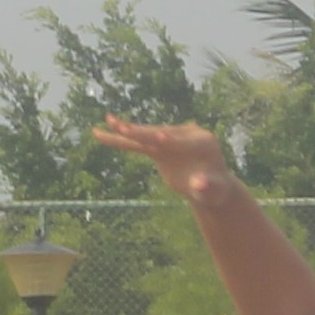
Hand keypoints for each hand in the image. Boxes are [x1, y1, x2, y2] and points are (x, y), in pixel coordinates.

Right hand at [93, 117, 235, 202]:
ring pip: (146, 135)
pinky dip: (120, 139)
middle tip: (125, 128)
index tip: (161, 138)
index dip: (172, 141)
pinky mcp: (159, 146)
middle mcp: (186, 134)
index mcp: (203, 142)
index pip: (184, 141)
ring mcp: (170, 138)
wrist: (209, 186)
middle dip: (143, 132)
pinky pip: (137, 143)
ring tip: (108, 122)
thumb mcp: (214, 191)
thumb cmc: (215, 190)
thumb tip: (200, 184)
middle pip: (161, 134)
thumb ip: (207, 187)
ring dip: (126, 130)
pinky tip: (100, 133)